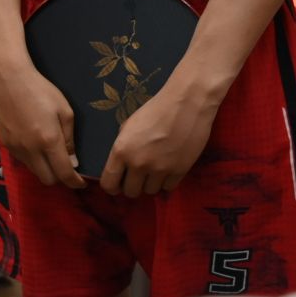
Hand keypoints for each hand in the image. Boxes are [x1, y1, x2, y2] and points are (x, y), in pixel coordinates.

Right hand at [0, 60, 84, 187]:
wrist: (8, 79)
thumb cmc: (41, 90)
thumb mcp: (65, 111)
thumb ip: (69, 139)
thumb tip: (72, 160)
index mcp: (49, 140)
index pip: (64, 173)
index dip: (75, 182)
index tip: (81, 182)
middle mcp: (30, 149)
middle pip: (47, 179)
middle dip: (59, 178)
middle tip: (66, 167)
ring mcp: (15, 148)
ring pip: (33, 171)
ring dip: (44, 168)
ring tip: (49, 154)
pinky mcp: (4, 144)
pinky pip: (21, 160)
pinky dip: (31, 159)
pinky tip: (34, 144)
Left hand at [99, 81, 217, 196]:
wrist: (186, 103)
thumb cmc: (155, 110)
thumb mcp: (128, 127)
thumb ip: (123, 148)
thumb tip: (121, 167)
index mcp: (121, 151)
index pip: (109, 184)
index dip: (112, 187)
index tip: (118, 184)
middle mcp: (138, 163)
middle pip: (131, 192)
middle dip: (133, 186)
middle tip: (138, 177)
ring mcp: (160, 169)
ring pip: (150, 191)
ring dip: (151, 184)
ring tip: (155, 170)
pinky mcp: (179, 171)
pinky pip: (168, 188)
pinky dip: (167, 182)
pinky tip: (168, 170)